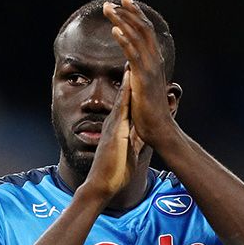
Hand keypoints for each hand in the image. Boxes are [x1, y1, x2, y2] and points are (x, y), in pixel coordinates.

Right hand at [80, 69, 140, 198]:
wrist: (102, 186)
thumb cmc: (114, 174)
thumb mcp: (129, 153)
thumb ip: (134, 141)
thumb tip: (141, 134)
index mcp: (118, 129)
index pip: (126, 104)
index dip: (132, 89)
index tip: (137, 74)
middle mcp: (113, 123)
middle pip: (123, 96)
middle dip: (128, 78)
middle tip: (132, 58)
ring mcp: (112, 125)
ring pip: (121, 97)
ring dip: (126, 79)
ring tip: (131, 60)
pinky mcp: (115, 129)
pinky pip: (121, 106)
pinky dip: (126, 92)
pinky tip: (130, 79)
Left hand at [103, 0, 177, 147]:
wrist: (158, 129)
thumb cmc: (148, 113)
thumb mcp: (141, 88)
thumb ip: (136, 74)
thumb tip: (129, 67)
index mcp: (153, 62)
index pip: (145, 32)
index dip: (135, 17)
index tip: (124, 4)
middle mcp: (154, 61)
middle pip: (142, 28)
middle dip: (129, 12)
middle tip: (116, 0)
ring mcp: (150, 68)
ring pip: (137, 37)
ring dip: (122, 21)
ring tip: (110, 9)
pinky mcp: (143, 77)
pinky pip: (133, 54)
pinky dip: (124, 40)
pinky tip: (115, 29)